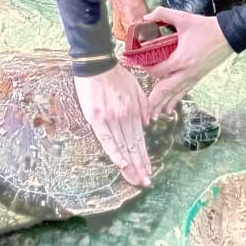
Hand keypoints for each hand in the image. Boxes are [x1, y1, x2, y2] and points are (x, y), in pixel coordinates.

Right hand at [74, 65, 152, 186]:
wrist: (97, 63)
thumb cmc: (115, 74)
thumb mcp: (136, 88)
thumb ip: (143, 107)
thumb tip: (147, 125)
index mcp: (133, 111)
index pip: (140, 140)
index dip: (144, 157)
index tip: (149, 171)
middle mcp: (124, 117)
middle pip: (133, 147)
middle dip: (140, 167)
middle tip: (145, 182)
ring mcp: (111, 119)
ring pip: (122, 146)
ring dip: (130, 165)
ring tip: (136, 180)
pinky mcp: (97, 118)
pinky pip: (107, 139)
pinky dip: (115, 153)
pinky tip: (122, 165)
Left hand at [144, 7, 234, 117]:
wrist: (229, 35)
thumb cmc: (207, 27)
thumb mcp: (184, 18)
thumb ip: (163, 14)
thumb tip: (146, 16)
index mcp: (181, 59)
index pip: (158, 71)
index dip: (145, 70)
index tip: (136, 67)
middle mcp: (186, 72)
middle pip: (166, 90)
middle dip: (153, 101)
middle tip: (143, 113)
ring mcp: (193, 76)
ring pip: (175, 94)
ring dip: (163, 105)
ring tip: (153, 117)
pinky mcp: (198, 77)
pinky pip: (184, 91)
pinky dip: (175, 100)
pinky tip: (169, 109)